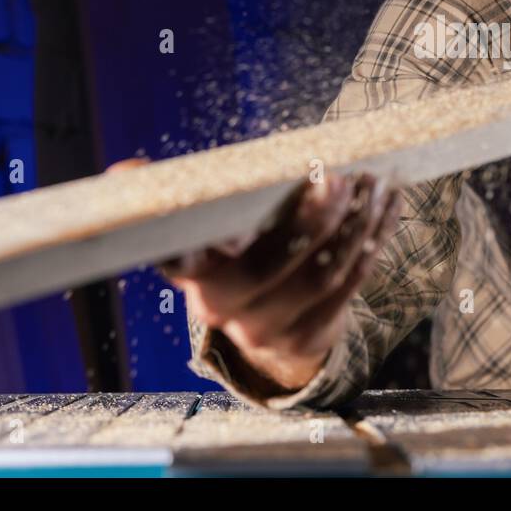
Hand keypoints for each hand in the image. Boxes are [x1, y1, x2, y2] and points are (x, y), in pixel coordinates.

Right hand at [106, 158, 401, 392]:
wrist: (266, 318)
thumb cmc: (237, 246)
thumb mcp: (210, 225)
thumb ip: (189, 196)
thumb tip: (123, 176)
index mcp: (191, 271)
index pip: (180, 254)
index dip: (192, 233)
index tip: (223, 211)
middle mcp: (221, 306)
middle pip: (271, 264)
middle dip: (309, 218)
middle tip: (337, 176)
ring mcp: (266, 327)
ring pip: (319, 275)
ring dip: (353, 225)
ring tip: (375, 181)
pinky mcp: (308, 334)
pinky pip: (350, 285)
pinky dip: (372, 239)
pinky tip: (387, 203)